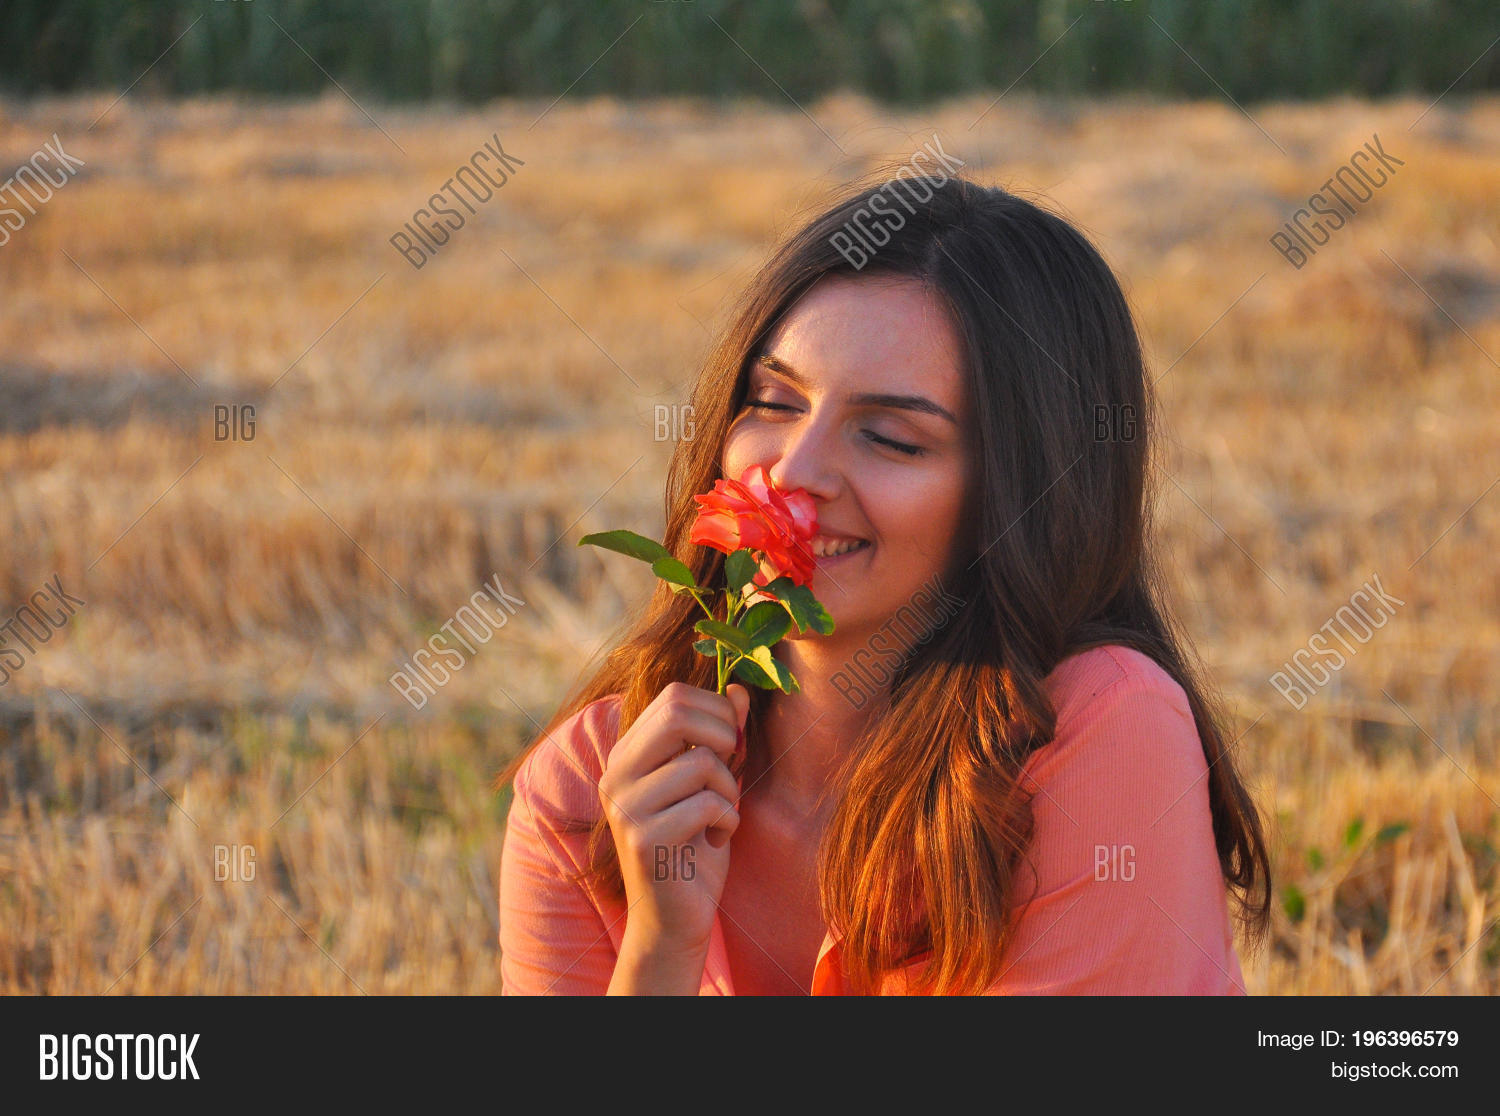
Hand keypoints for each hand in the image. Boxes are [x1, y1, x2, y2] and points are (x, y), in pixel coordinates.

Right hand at [598, 681, 749, 966]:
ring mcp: (625, 806)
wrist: (674, 917)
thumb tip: (739, 689)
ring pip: (700, 763)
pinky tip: (715, 839)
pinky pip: (705, 804)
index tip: (733, 743)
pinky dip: (727, 820)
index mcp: (628, 754)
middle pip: (678, 715)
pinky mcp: (642, 839)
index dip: (717, 710)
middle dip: (724, 736)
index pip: (673, 697)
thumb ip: (723, 737)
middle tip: (733, 768)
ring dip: (729, 789)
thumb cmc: (696, 844)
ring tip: (722, 814)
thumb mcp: (714, 782)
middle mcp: (616, 773)